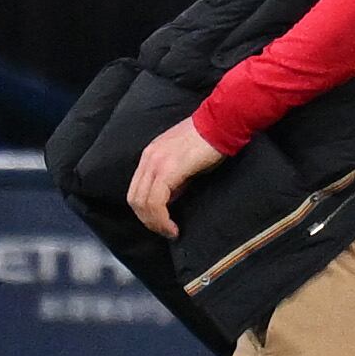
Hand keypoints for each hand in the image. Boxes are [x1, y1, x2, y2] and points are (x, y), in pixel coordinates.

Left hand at [129, 116, 228, 236]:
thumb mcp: (184, 163)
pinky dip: (161, 218)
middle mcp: (148, 158)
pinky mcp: (167, 169)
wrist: (221, 124)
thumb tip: (169, 200)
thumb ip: (174, 180)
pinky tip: (173, 226)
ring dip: (154, 223)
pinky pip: (155, 201)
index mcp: (150, 156)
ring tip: (170, 231)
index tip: (162, 224)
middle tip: (165, 231)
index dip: (145, 212)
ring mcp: (156, 163)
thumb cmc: (209, 142)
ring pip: (142, 203)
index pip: (136, 190)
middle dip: (148, 221)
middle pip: (134, 199)